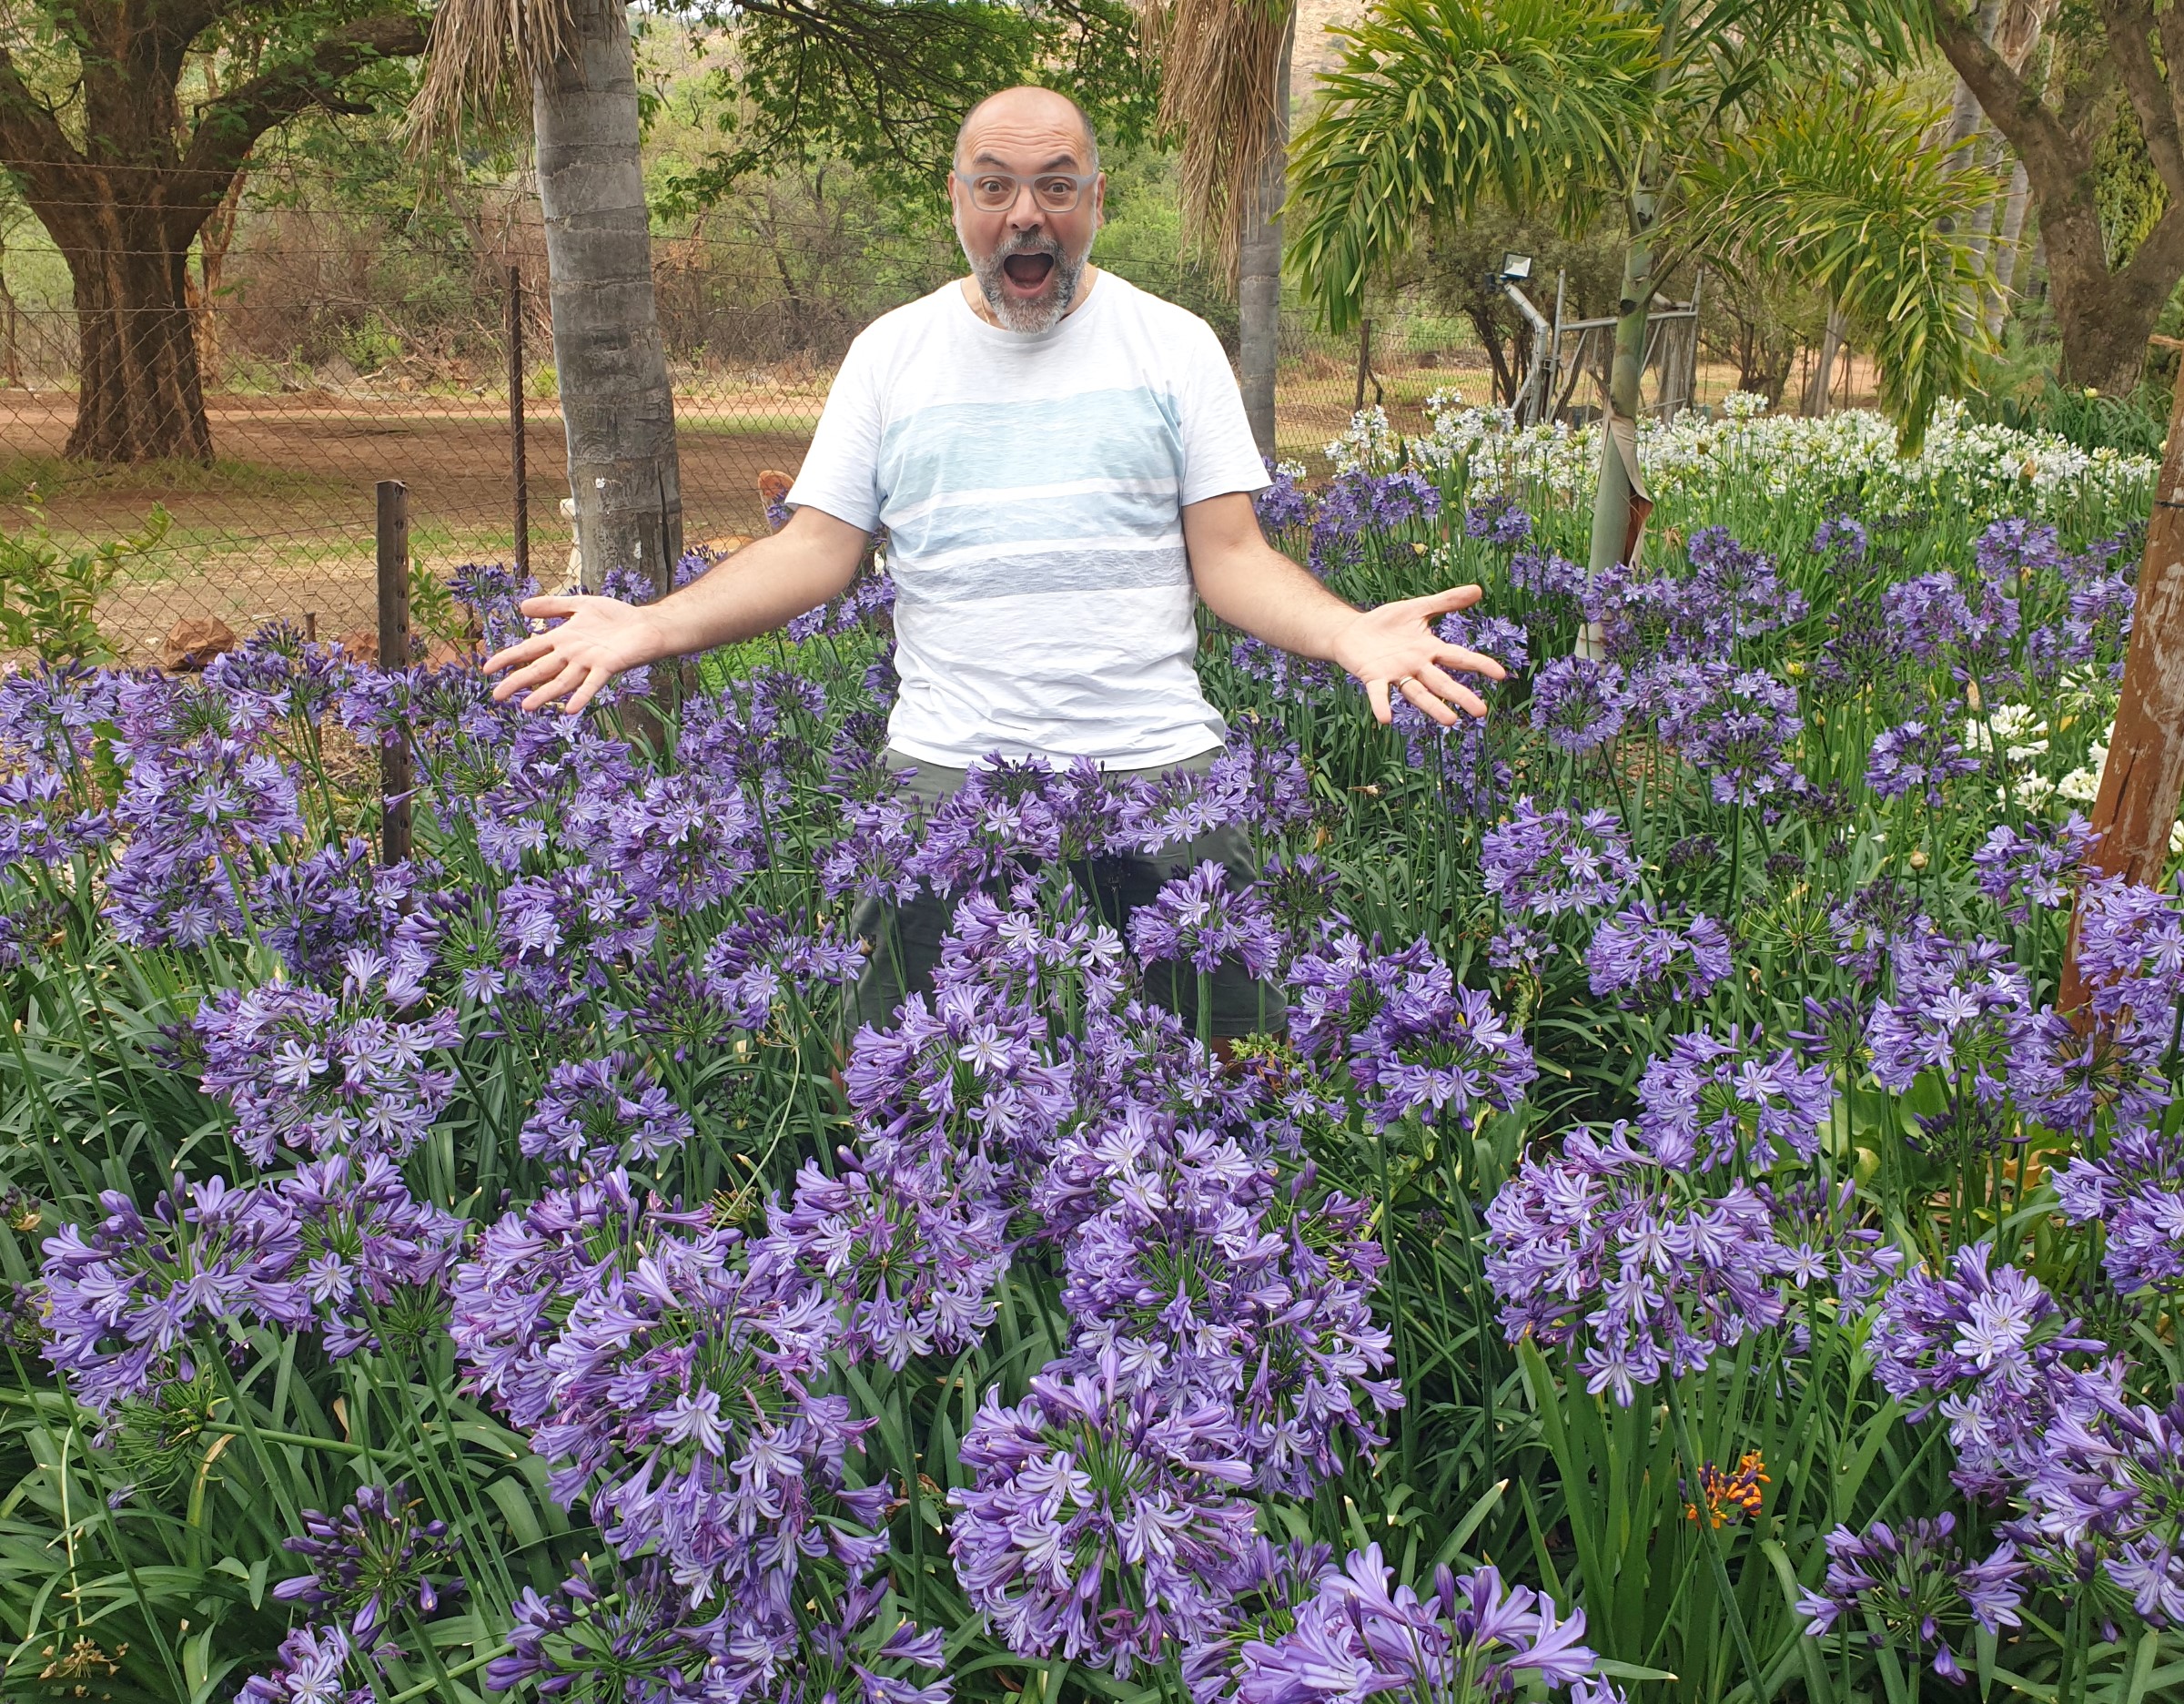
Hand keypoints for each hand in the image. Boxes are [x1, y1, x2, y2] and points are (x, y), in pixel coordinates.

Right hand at [482, 594, 669, 715]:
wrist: (646, 625)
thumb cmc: (615, 617)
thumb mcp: (579, 605)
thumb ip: (552, 606)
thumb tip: (522, 607)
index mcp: (562, 640)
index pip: (529, 650)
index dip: (508, 658)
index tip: (486, 668)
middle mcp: (571, 655)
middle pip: (540, 669)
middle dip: (518, 682)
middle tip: (497, 697)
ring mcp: (588, 663)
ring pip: (561, 681)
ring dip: (544, 694)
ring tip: (526, 706)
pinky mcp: (607, 666)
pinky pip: (593, 683)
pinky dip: (582, 695)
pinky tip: (571, 709)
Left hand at [1329, 583, 1508, 726]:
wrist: (1352, 631)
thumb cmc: (1386, 623)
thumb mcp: (1418, 608)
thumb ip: (1446, 601)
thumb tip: (1478, 590)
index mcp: (1429, 650)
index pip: (1459, 657)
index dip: (1479, 665)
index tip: (1501, 675)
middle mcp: (1416, 667)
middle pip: (1442, 682)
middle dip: (1460, 696)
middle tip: (1480, 712)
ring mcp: (1395, 674)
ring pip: (1417, 693)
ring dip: (1432, 707)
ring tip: (1450, 721)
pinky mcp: (1373, 677)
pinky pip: (1379, 693)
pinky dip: (1381, 705)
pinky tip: (1385, 718)